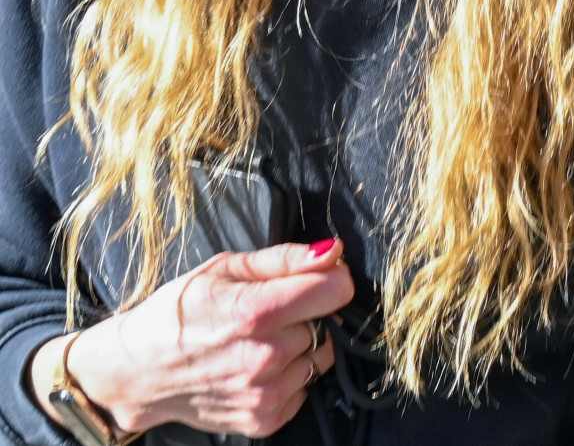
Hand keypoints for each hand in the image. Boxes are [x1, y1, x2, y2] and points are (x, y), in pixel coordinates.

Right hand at [35, 238, 353, 439]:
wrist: (139, 369)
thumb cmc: (180, 310)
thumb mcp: (226, 267)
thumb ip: (285, 259)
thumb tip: (333, 251)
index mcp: (255, 311)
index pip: (336, 290)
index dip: (331, 277)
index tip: (318, 274)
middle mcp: (264, 357)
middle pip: (327, 322)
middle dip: (309, 309)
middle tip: (273, 307)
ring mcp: (265, 394)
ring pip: (318, 356)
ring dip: (300, 344)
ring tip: (262, 336)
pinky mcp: (264, 421)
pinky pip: (303, 388)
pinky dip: (289, 374)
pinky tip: (257, 362)